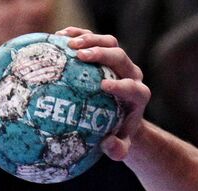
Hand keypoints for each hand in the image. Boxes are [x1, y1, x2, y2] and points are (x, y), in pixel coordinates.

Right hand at [60, 28, 149, 159]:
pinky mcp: (106, 51)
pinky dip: (78, 33)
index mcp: (138, 95)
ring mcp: (120, 61)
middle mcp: (132, 74)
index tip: (103, 86)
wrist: (120, 116)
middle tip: (79, 56)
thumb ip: (117, 149)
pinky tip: (58, 36)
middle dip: (101, 54)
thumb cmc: (117, 132)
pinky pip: (94, 38)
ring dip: (90, 39)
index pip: (133, 87)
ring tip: (68, 44)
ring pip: (110, 42)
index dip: (121, 85)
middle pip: (120, 57)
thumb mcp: (119, 146)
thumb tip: (108, 144)